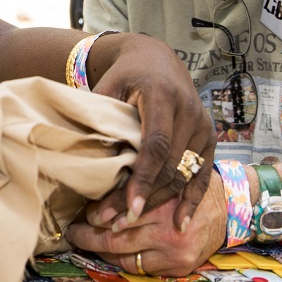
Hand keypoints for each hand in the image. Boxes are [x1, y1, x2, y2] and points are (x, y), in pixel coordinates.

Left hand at [66, 171, 226, 277]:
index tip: (82, 211)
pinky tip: (112, 250)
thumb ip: (139, 179)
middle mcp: (169, 230)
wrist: (229, 206)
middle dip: (90, 236)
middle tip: (73, 230)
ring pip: (126, 257)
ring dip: (102, 250)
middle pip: (116, 239)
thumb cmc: (192, 182)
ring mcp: (175, 252)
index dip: (96, 213)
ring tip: (87, 240)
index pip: (119, 213)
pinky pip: (141, 268)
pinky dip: (124, 259)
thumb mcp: (167, 172)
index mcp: (164, 201)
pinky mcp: (180, 267)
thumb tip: (100, 182)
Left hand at [89, 33, 214, 230]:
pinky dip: (192, 199)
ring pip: (184, 173)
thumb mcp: (107, 86)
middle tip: (116, 222)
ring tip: (130, 222)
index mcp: (162, 95)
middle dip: (145, 197)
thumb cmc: (125, 75)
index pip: (155, 144)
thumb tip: (72, 149)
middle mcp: (188, 110)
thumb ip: (97, 115)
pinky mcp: (209, 137)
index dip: (143, 178)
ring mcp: (203, 125)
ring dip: (160, 202)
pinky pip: (203, 174)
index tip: (130, 207)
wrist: (157, 59)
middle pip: (170, 164)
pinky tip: (179, 223)